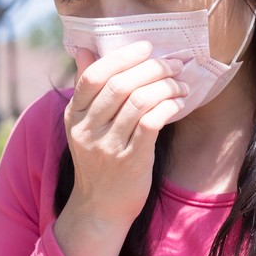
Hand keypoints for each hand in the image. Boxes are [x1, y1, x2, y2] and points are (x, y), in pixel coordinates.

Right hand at [63, 40, 187, 227]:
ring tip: (181, 83)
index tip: (147, 47)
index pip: (93, 76)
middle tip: (173, 64)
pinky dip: (168, 106)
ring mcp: (108, 147)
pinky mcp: (132, 161)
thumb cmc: (98, 158)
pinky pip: (152, 123)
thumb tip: (84, 48)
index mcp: (73, 115)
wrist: (100, 209)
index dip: (122, 57)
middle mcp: (87, 130)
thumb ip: (85, 86)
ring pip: (139, 101)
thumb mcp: (83, 124)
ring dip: (166, 86)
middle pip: (120, 85)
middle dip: (153, 68)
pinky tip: (179, 102)